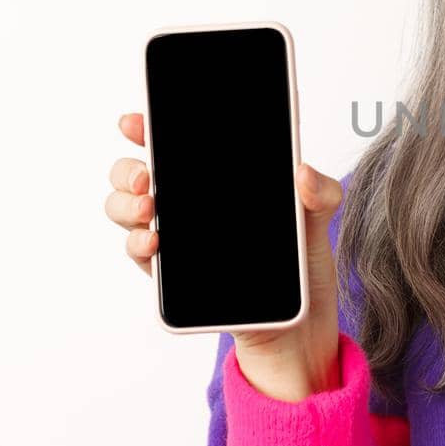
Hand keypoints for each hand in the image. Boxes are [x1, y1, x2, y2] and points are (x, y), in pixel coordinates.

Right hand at [105, 112, 343, 400]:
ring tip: (148, 209)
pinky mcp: (173, 275)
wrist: (300, 324)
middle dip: (127, 168)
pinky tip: (153, 242)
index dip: (146, 127)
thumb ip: (319, 192)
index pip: (173, 143)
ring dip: (125, 205)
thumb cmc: (303, 263)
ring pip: (126, 211)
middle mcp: (188, 204)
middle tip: (147, 176)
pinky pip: (140, 254)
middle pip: (135, 174)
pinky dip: (137, 245)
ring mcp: (175, 238)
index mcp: (216, 179)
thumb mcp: (318, 220)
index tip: (136, 122)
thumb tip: (302, 172)